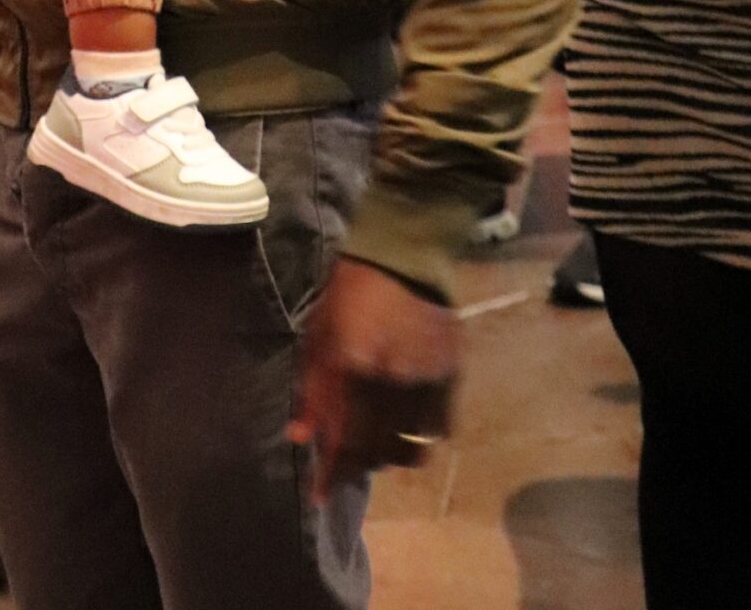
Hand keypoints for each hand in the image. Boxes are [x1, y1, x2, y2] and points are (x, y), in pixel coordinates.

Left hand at [288, 259, 461, 497]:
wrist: (403, 255)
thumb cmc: (349, 292)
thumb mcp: (318, 334)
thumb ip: (310, 389)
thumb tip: (298, 436)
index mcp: (354, 367)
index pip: (344, 441)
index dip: (332, 475)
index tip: (318, 496)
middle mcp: (393, 381)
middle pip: (378, 451)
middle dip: (358, 465)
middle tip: (346, 463)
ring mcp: (426, 380)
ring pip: (412, 448)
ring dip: (390, 455)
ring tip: (376, 445)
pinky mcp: (451, 375)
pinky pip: (439, 428)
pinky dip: (420, 435)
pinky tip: (405, 423)